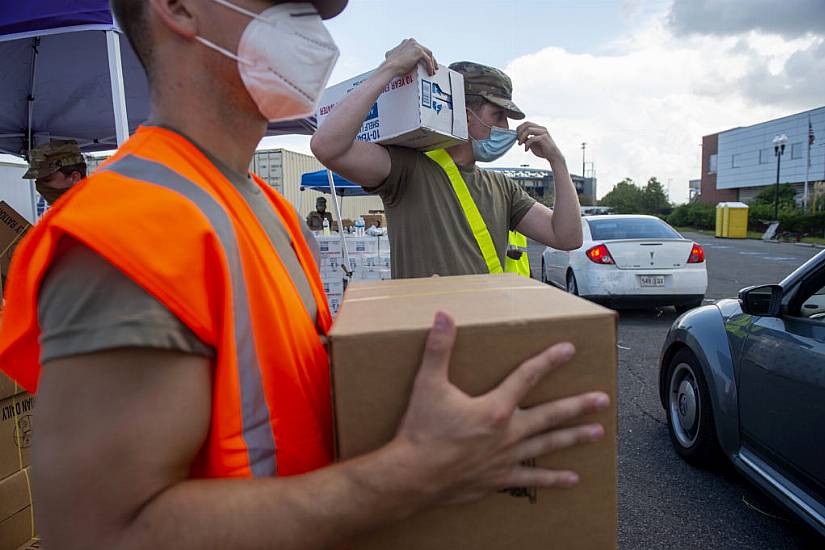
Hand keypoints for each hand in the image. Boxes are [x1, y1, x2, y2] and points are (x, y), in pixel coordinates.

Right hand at [382, 38, 436, 76]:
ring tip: (433, 71)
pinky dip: (430, 66)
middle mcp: (412, 41)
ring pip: (429, 54)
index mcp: (407, 42)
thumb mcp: (394, 56)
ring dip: (432, 63)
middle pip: (425, 50)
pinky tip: (430, 72)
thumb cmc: (390, 66)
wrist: (390, 67)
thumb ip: (399, 55)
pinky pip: (428, 59)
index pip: (419, 48)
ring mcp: (416, 45)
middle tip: (433, 67)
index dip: (424, 55)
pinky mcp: (419, 51)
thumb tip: (402, 61)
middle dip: (430, 59)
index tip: (426, 62)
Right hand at [395, 312, 608, 503]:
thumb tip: (444, 316)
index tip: (569, 350)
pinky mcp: (499, 479)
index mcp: (495, 408)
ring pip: (548, 446)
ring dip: (574, 438)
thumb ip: (439, 349)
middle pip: (550, 416)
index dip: (549, 361)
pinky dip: (553, 479)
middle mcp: (508, 433)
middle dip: (578, 406)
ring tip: (598, 433)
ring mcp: (506, 458)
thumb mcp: (427, 385)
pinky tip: (572, 479)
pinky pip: (532, 479)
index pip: (527, 377)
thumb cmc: (421, 431)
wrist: (412, 477)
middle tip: (603, 400)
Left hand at [516, 121, 562, 161]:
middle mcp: (541, 128)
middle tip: (518, 140)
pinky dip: (527, 144)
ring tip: (520, 144)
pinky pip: (532, 138)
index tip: (516, 136)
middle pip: (527, 124)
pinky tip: (526, 149)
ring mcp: (543, 132)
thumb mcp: (531, 144)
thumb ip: (526, 139)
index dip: (519, 128)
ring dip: (522, 137)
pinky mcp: (544, 138)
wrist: (553, 156)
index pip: (526, 123)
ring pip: (528, 130)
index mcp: (538, 128)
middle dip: (519, 131)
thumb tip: (518, 137)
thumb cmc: (543, 150)